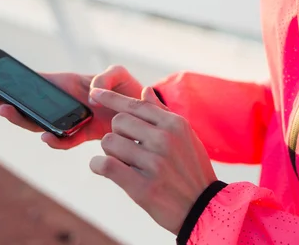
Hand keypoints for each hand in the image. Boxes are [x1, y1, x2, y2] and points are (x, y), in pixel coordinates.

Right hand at [0, 65, 142, 148]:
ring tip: (6, 111)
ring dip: (22, 119)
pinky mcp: (84, 136)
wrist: (146, 115)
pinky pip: (64, 141)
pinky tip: (47, 135)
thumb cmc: (128, 91)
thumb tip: (93, 92)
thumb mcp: (118, 74)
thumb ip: (107, 75)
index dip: (9, 85)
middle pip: (27, 107)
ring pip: (39, 125)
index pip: (33, 86)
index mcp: (66, 87)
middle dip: (4, 101)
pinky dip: (55, 139)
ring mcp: (70, 123)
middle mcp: (63, 106)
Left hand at [89, 87, 216, 234]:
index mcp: (176, 124)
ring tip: (125, 163)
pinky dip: (98, 166)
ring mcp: (154, 163)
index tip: (95, 93)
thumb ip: (163, 113)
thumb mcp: (186, 136)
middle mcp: (165, 139)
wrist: (203, 207)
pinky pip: (106, 165)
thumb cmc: (192, 170)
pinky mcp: (142, 186)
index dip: (112, 98)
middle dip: (117, 134)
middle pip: (118, 121)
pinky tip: (103, 169)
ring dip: (110, 153)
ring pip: (109, 142)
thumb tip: (146, 90)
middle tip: (128, 149)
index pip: (136, 104)